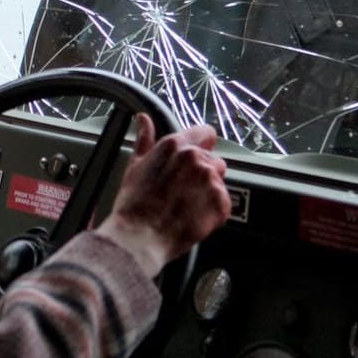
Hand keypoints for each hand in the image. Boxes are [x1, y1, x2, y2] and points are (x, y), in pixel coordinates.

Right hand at [95, 113, 230, 277]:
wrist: (139, 237)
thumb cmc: (134, 204)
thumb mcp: (135, 166)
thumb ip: (144, 139)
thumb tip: (143, 120)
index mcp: (176, 145)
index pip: (206, 133)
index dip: (200, 145)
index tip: (192, 158)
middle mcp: (196, 159)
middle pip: (213, 159)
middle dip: (201, 173)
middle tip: (181, 189)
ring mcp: (210, 181)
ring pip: (219, 180)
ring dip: (207, 191)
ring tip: (186, 204)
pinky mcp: (220, 204)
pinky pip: (223, 203)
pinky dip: (212, 210)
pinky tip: (192, 215)